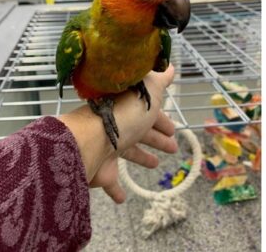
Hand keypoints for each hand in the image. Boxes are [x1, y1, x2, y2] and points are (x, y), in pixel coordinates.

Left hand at [59, 64, 177, 202]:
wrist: (93, 139)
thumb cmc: (123, 114)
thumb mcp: (148, 89)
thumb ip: (159, 80)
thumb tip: (169, 67)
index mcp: (128, 108)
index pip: (147, 113)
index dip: (160, 119)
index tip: (173, 128)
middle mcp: (116, 126)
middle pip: (139, 132)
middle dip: (156, 138)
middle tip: (172, 147)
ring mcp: (106, 148)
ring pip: (127, 153)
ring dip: (142, 158)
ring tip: (156, 164)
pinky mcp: (101, 170)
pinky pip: (110, 181)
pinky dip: (116, 189)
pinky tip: (123, 198)